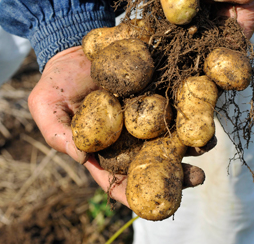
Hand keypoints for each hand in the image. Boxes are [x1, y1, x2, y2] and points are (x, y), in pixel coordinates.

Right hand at [28, 46, 210, 207]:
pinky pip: (176, 99)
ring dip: (190, 141)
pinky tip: (204, 110)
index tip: (153, 207)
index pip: (117, 178)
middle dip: (176, 172)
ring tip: (206, 145)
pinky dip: (190, 106)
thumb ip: (58, 134)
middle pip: (153, 160)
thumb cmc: (57, 81)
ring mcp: (145, 111)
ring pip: (171, 132)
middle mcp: (128, 134)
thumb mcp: (46, 107)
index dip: (133, 195)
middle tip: (196, 178)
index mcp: (103, 147)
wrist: (75, 46)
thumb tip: (80, 158)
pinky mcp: (156, 87)